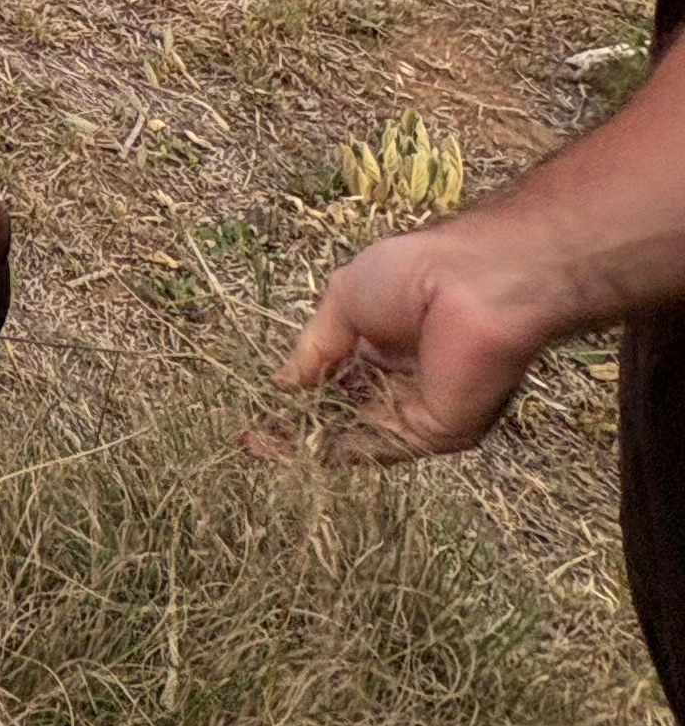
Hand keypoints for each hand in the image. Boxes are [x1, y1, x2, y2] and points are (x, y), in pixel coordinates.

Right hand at [252, 217, 551, 462]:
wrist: (473, 285)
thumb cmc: (414, 274)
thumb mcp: (345, 299)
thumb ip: (315, 348)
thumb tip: (283, 385)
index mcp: (384, 341)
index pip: (335, 375)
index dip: (297, 389)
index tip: (261, 403)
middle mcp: (401, 379)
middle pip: (343, 411)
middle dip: (300, 424)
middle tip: (253, 436)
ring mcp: (418, 408)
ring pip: (356, 435)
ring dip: (311, 443)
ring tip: (263, 448)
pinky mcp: (433, 432)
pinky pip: (379, 446)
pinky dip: (337, 451)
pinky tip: (299, 450)